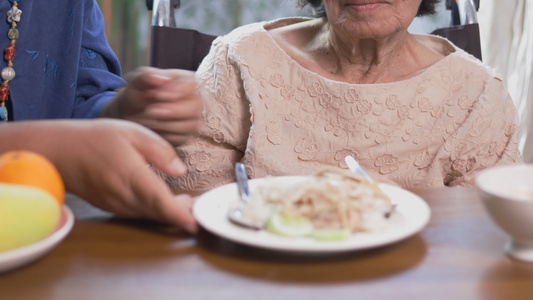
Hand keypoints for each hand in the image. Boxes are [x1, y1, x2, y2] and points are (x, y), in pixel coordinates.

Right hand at [5, 119, 197, 232]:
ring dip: (169, 214)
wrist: (59, 152)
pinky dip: (155, 212)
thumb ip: (159, 150)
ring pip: (149, 215)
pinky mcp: (112, 208)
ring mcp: (116, 205)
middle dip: (181, 214)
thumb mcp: (131, 132)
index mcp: (130, 174)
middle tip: (198, 205)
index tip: (194, 222)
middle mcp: (123, 195)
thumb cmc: (95, 138)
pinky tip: (166, 202)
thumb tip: (181, 170)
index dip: (178, 214)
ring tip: (188, 202)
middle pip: (158, 213)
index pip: (158, 200)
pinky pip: (139, 214)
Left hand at [100, 67, 202, 145]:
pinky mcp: (186, 136)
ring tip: (146, 120)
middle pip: (194, 106)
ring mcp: (192, 120)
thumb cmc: (136, 94)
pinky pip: (181, 139)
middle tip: (150, 111)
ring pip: (188, 125)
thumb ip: (146, 77)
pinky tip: (152, 130)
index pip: (191, 84)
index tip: (156, 95)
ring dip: (165, 124)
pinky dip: (164, 136)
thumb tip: (160, 79)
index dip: (175, 90)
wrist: (130, 115)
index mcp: (184, 81)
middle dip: (172, 111)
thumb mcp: (135, 82)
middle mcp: (193, 100)